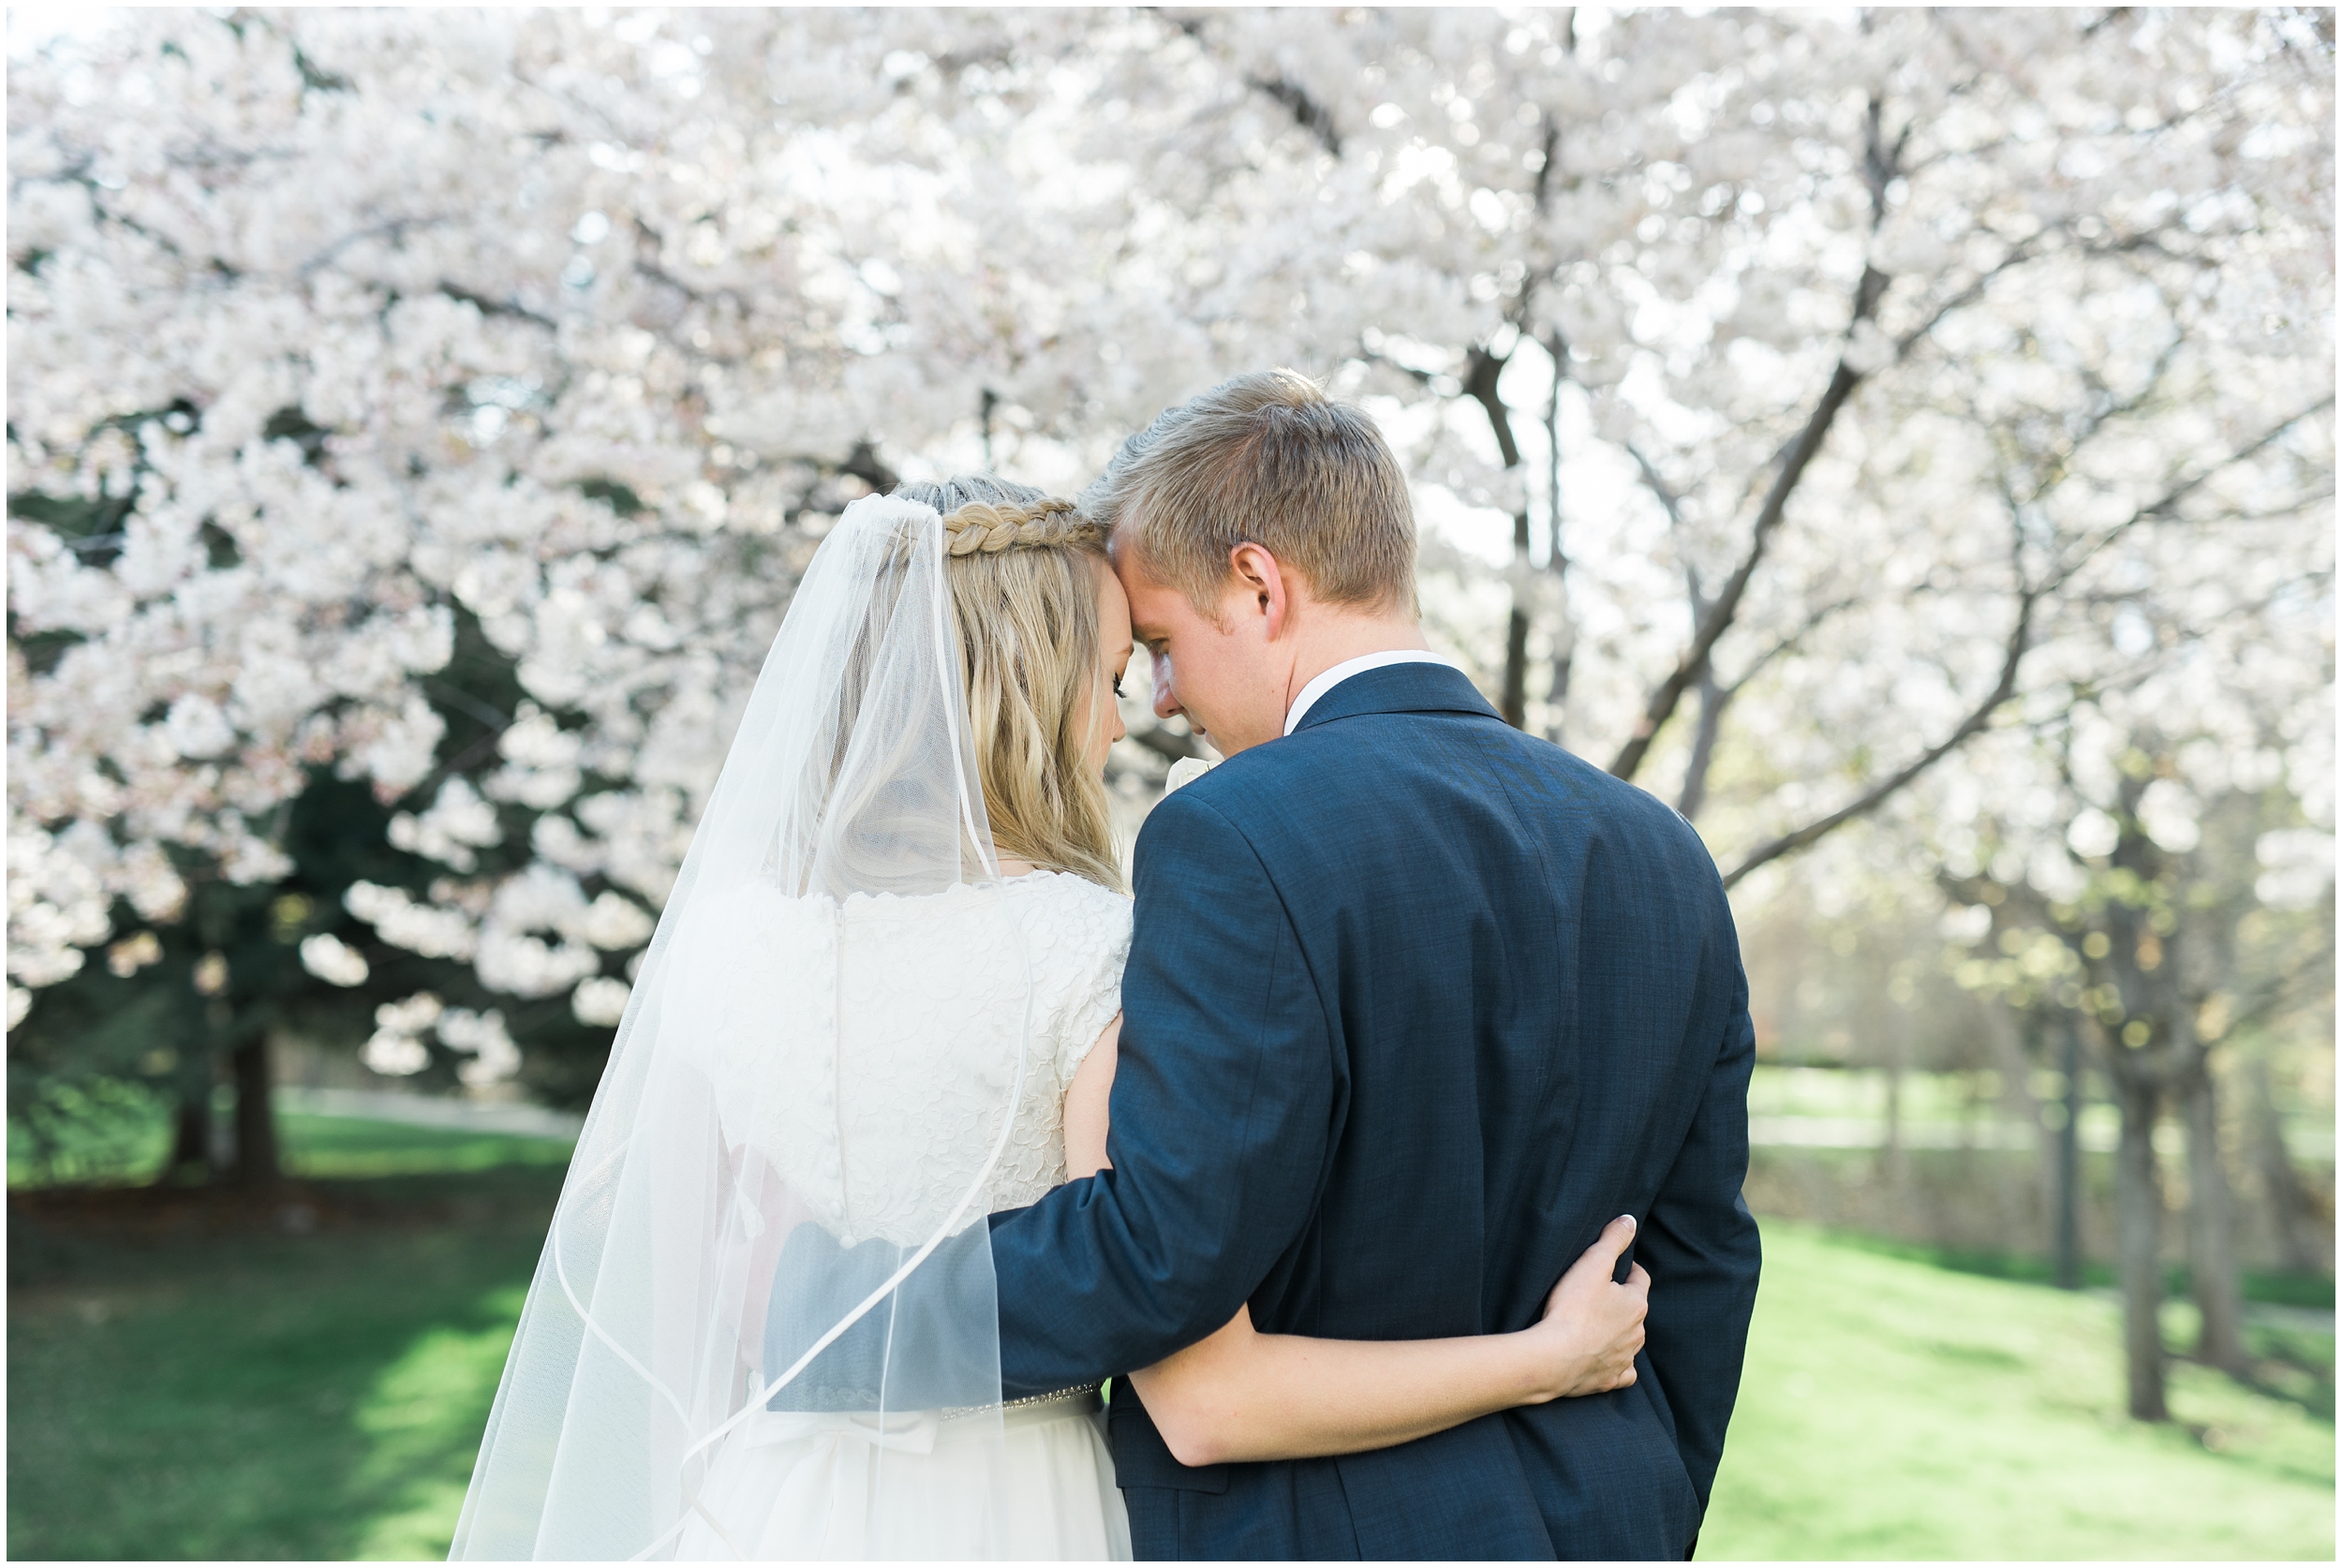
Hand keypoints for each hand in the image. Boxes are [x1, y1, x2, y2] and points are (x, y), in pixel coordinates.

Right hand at [1519, 1215, 1649, 1400]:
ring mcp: (1625, 1359)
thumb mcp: (1592, 1264)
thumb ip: (1612, 1239)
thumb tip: (1630, 1220)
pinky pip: (1622, 1372)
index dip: (1629, 1268)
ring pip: (1630, 1341)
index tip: (1615, 1264)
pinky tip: (1604, 1358)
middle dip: (1622, 1301)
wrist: (1553, 1359)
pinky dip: (1616, 1363)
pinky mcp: (1610, 1380)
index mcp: (1636, 1304)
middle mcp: (1637, 1333)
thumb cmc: (1572, 1309)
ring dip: (1619, 1332)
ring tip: (1597, 1324)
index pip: (1640, 1278)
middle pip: (1635, 1311)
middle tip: (1599, 1293)